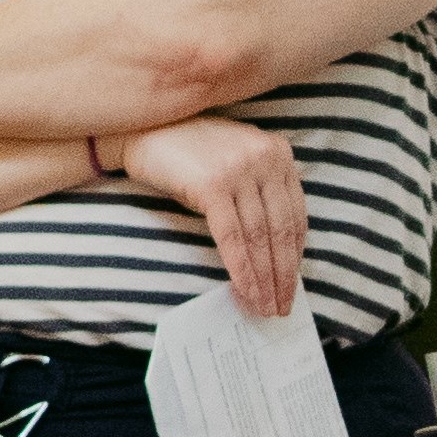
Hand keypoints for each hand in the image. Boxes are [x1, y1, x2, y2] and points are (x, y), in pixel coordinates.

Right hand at [113, 114, 308, 316]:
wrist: (140, 129)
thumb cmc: (189, 152)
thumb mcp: (236, 163)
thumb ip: (259, 192)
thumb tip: (273, 252)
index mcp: (279, 153)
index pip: (295, 215)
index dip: (295, 254)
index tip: (293, 283)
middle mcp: (266, 159)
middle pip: (282, 229)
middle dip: (284, 274)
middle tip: (282, 306)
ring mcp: (241, 170)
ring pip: (260, 237)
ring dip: (264, 279)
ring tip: (265, 306)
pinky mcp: (214, 184)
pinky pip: (233, 237)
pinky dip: (242, 269)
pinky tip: (246, 291)